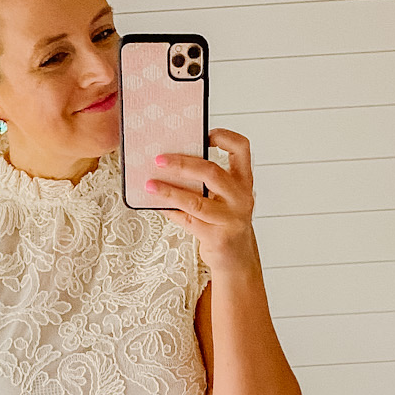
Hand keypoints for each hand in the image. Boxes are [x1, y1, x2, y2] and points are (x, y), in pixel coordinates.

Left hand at [144, 128, 257, 276]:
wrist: (237, 259)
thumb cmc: (225, 222)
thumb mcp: (225, 198)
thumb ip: (208, 181)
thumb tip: (172, 162)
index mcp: (244, 181)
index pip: (241, 149)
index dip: (223, 137)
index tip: (204, 134)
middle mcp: (241, 198)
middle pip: (211, 172)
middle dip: (182, 164)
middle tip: (159, 159)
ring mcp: (230, 219)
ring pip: (196, 201)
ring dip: (169, 191)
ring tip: (150, 185)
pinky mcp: (217, 237)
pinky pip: (188, 221)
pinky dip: (171, 211)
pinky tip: (158, 205)